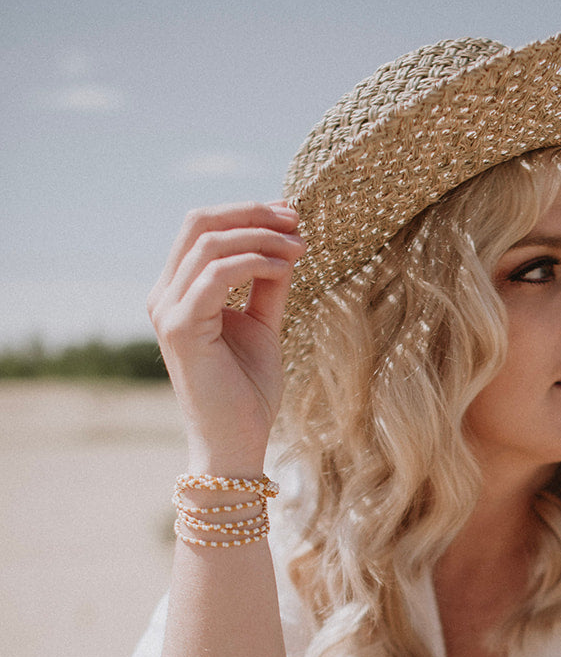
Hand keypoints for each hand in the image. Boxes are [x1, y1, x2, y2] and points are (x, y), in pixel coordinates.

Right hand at [147, 201, 305, 471]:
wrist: (235, 443)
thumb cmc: (248, 392)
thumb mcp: (263, 325)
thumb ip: (268, 283)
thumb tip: (287, 242)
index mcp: (179, 291)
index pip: (203, 229)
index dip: (247, 212)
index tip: (292, 217)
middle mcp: (165, 296)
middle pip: (199, 222)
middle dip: (252, 213)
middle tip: (297, 220)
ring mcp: (167, 310)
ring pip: (209, 243)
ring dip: (261, 237)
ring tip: (300, 247)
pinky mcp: (180, 328)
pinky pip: (217, 275)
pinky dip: (254, 262)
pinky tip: (286, 268)